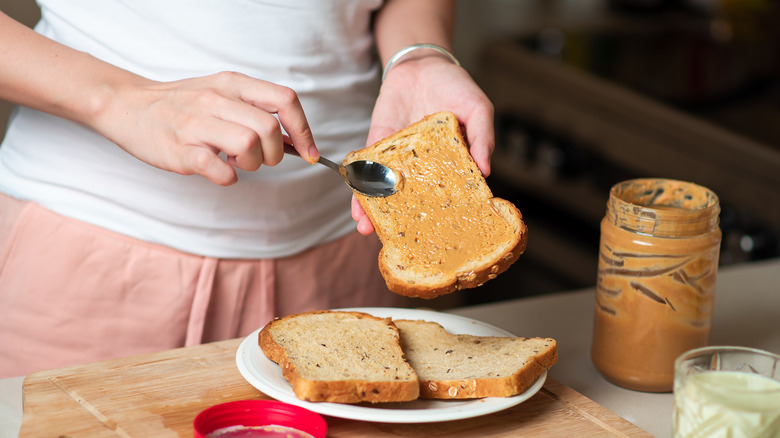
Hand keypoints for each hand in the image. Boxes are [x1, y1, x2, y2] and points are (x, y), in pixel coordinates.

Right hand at [97, 71, 317, 185]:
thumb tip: (295, 140)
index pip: (285, 100)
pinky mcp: (179, 150)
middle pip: (269, 129)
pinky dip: (228, 177)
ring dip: (252, 164)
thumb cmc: (181, 105)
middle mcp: (216, 99)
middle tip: (259, 159)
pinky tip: (220, 171)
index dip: (304, 130)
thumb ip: (255, 110)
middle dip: (275, 154)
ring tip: (235, 162)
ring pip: (248, 146)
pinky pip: (218, 169)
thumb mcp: (221, 93)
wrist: (126, 105)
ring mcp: (196, 125)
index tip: (310, 153)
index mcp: (233, 84)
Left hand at [352, 57, 494, 234]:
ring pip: (385, 190)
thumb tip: (486, 171)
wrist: (422, 64)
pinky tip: (355, 204)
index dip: (441, 217)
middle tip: (395, 241)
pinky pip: (366, 170)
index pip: (446, 196)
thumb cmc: (456, 87)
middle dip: (402, 222)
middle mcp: (423, 168)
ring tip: (367, 229)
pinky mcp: (377, 146)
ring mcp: (398, 159)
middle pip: (412, 201)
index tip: (437, 239)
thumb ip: (483, 138)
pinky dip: (359, 186)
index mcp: (450, 165)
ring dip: (375, 210)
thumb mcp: (479, 109)